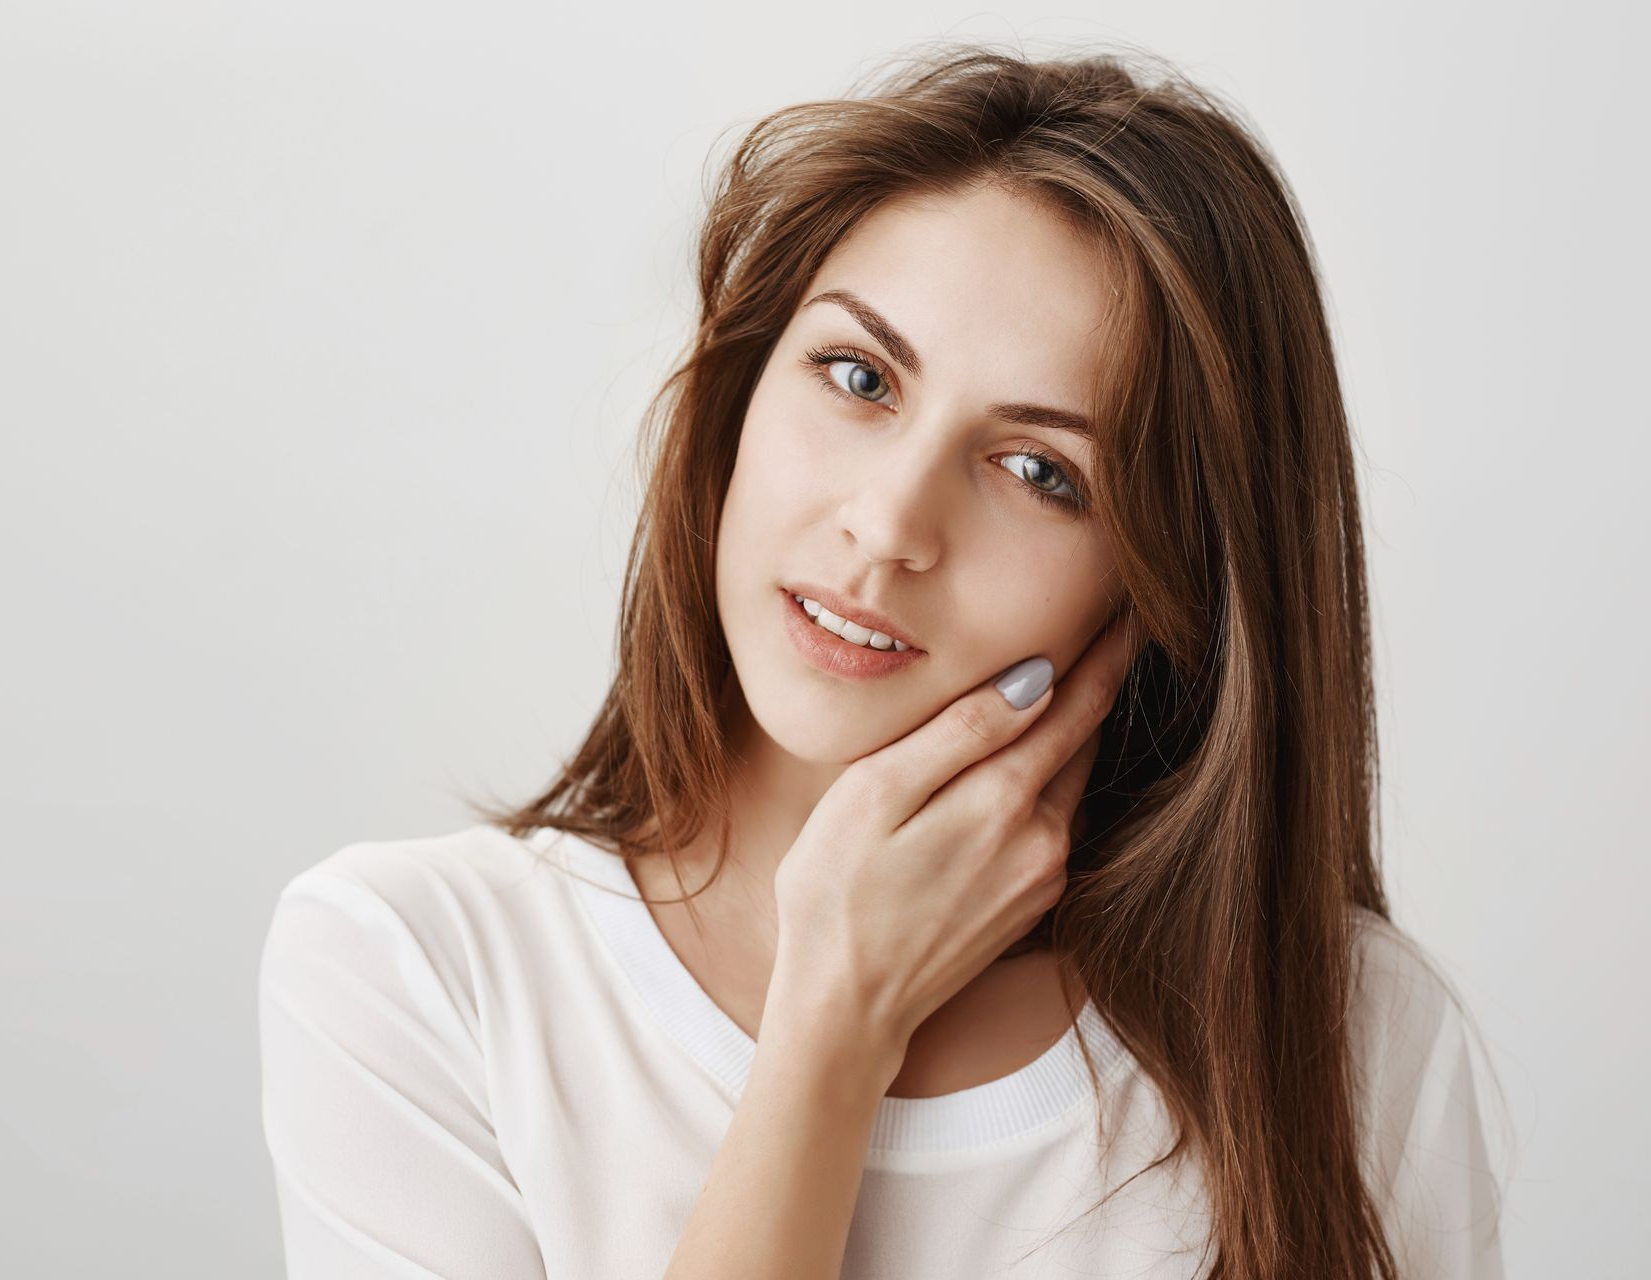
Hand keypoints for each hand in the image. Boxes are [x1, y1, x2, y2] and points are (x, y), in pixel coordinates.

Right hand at [766, 608, 1145, 1063]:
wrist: (845, 1008)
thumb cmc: (837, 892)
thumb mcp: (877, 795)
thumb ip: (959, 734)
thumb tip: (1037, 679)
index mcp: (1005, 800)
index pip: (1077, 705)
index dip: (1106, 651)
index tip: (1130, 606)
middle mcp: (1044, 838)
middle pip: (1084, 741)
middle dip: (1097, 684)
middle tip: (1110, 626)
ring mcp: (1043, 875)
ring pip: (1069, 780)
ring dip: (1072, 732)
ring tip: (1069, 680)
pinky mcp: (1031, 902)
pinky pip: (1054, 819)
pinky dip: (1049, 779)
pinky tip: (1023, 762)